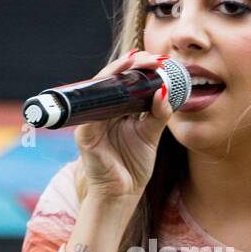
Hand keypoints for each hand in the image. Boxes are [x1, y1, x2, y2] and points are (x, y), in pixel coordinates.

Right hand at [74, 50, 173, 200]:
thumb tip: (166, 91)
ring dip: (115, 74)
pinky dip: (104, 99)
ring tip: (134, 63)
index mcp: (116, 110)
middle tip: (147, 57)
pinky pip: (91, 114)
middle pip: (110, 80)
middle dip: (127, 65)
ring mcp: (90, 122)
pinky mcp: (84, 135)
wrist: (122, 194)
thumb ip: (159, 113)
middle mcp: (101, 112)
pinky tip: (118, 89)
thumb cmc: (133, 165)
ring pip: (98, 89)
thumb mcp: (151, 135)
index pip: (124, 82)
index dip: (137, 68)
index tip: (156, 60)